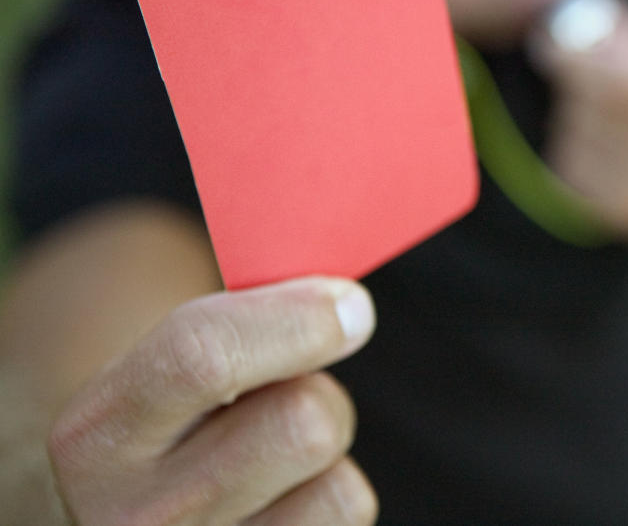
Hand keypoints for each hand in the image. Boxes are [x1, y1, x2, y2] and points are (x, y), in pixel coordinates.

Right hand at [46, 277, 378, 524]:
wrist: (125, 508)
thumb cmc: (168, 416)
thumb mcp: (162, 362)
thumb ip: (240, 324)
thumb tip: (348, 308)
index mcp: (97, 435)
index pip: (203, 358)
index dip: (298, 320)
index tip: (349, 303)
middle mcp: (140, 517)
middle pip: (302, 424)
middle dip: (318, 389)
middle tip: (291, 389)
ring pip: (339, 485)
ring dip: (328, 453)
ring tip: (279, 449)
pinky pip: (347, 514)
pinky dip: (333, 495)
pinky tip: (286, 493)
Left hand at [530, 0, 627, 236]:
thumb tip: (563, 27)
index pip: (609, 68)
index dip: (572, 52)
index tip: (559, 43)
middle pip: (583, 96)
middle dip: (582, 80)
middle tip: (611, 82)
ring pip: (570, 127)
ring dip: (582, 114)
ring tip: (624, 119)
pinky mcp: (619, 210)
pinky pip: (570, 161)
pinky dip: (582, 147)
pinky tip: (617, 148)